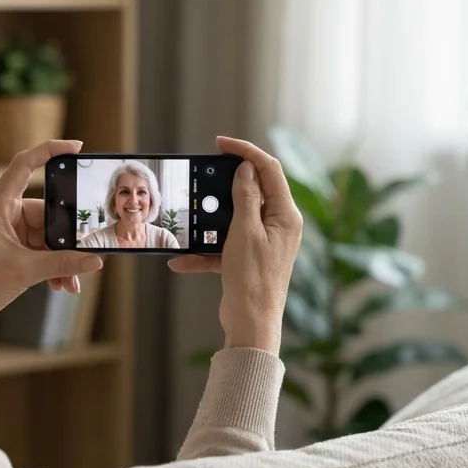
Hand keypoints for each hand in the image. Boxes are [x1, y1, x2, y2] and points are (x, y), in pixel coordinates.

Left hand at [0, 141, 104, 353]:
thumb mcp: (25, 271)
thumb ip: (62, 264)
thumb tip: (93, 260)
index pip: (24, 165)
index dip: (50, 151)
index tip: (75, 148)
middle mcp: (1, 213)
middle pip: (45, 211)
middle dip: (65, 237)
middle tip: (85, 250)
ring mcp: (6, 230)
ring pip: (45, 235)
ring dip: (60, 257)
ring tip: (71, 279)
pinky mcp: (9, 247)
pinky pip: (39, 249)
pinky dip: (51, 264)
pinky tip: (62, 283)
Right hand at [168, 137, 301, 354]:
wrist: (251, 324)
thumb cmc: (253, 279)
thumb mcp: (245, 231)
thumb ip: (245, 196)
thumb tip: (246, 169)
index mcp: (285, 215)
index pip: (268, 169)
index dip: (245, 152)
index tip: (220, 144)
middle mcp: (278, 226)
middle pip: (251, 191)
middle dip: (223, 186)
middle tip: (202, 174)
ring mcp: (263, 243)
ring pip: (233, 219)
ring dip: (209, 223)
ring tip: (189, 220)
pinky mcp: (248, 259)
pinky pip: (224, 246)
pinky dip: (204, 252)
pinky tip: (182, 261)